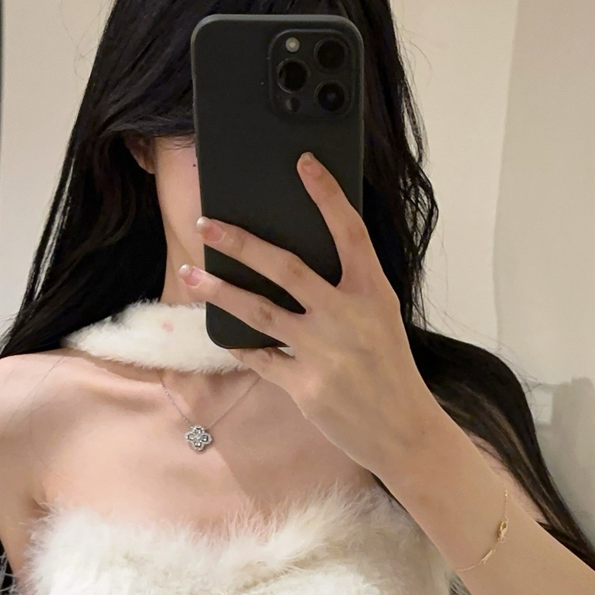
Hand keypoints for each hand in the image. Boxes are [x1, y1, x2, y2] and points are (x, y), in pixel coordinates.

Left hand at [180, 152, 443, 475]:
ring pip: (260, 312)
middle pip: (287, 268)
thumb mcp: (381, 319)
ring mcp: (325, 352)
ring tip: (190, 274)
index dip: (327, 195)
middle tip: (207, 223)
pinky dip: (241, 345)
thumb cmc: (390, 369)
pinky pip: (261, 359)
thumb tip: (293, 263)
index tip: (304, 164)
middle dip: (241, 242)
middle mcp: (348, 316)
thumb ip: (348, 290)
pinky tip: (223, 333)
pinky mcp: (306, 387)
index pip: (349, 232)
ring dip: (221, 290)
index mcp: (374, 293)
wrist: (404, 430)